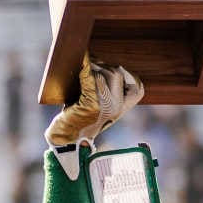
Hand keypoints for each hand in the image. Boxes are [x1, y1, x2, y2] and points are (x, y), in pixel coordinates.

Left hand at [45, 55, 143, 176]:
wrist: (66, 139)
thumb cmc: (77, 120)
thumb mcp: (96, 108)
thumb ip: (104, 92)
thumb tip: (101, 66)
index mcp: (120, 110)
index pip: (137, 89)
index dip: (129, 75)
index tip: (115, 68)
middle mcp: (117, 108)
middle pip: (118, 75)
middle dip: (104, 65)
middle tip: (91, 63)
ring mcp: (106, 106)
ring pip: (105, 74)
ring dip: (94, 65)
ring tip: (84, 63)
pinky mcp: (92, 104)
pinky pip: (91, 79)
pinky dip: (85, 68)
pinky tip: (80, 62)